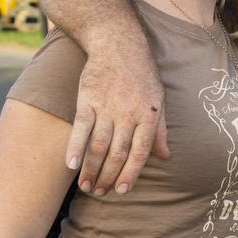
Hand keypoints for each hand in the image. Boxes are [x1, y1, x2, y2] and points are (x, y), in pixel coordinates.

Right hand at [67, 49, 168, 196]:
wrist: (119, 45)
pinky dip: (75, 148)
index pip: (140, 153)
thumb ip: (161, 131)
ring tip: (86, 186)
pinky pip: (80, 128)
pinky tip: (71, 165)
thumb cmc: (142, 75)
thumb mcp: (160, 101)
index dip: (131, 174)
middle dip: (108, 177)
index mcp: (149, 117)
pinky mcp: (87, 99)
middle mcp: (128, 114)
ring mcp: (107, 107)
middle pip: (117, 153)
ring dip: (91, 169)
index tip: (122, 190)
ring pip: (98, 145)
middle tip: (100, 192)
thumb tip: (166, 156)